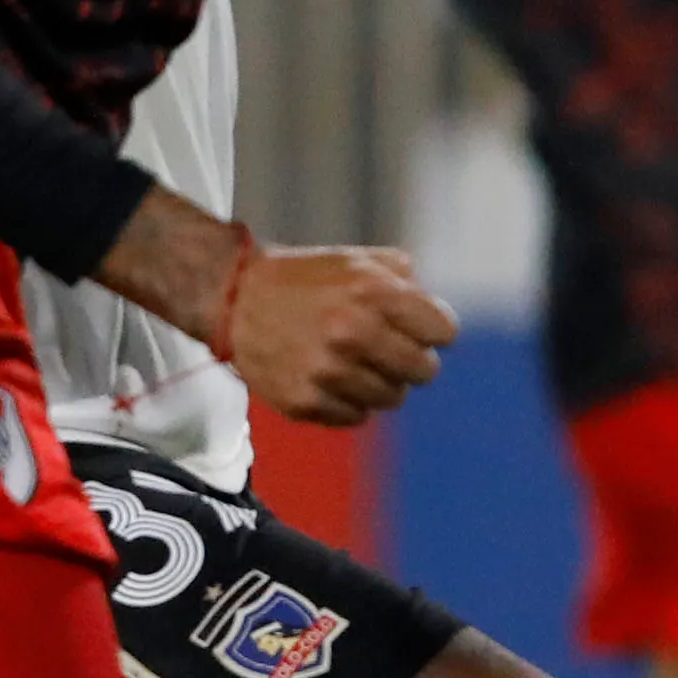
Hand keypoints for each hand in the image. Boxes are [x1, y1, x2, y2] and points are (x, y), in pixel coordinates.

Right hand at [222, 244, 455, 425]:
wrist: (235, 299)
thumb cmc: (304, 280)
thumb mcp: (355, 261)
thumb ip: (404, 280)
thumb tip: (437, 316)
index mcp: (372, 292)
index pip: (443, 331)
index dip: (434, 330)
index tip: (419, 330)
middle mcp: (353, 332)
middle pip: (424, 371)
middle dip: (413, 361)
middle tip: (389, 351)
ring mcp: (328, 372)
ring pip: (392, 398)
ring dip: (381, 383)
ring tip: (355, 363)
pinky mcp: (306, 402)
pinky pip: (357, 417)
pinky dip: (350, 402)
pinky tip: (330, 379)